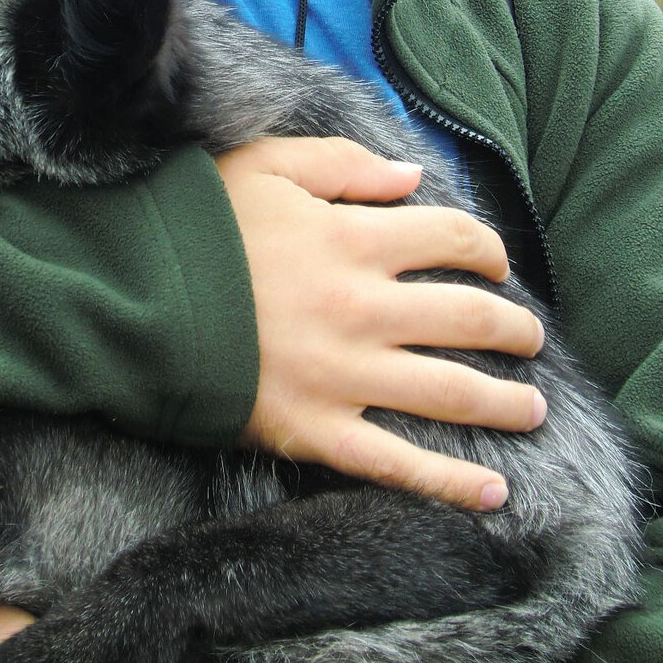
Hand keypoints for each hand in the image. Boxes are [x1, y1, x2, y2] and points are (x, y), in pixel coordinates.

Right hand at [215, 137, 545, 511]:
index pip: (454, 239)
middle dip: (515, 331)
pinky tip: (494, 496)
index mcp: (354, 240)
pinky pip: (395, 464)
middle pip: (470, 320)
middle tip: (531, 340)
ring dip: (505, 403)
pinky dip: (449, 485)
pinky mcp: (315, 431)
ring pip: (451, 394)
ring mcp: (343, 377)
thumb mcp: (263, 167)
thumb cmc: (194, 230)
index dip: (488, 251)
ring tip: (532, 410)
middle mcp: (363, 309)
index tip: (496, 266)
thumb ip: (343, 166)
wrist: (130, 300)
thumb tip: (413, 177)